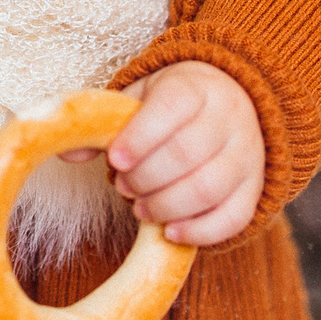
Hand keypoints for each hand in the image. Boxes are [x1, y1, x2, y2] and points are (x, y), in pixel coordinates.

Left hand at [59, 61, 263, 246]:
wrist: (233, 100)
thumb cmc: (173, 103)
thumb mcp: (139, 97)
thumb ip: (105, 123)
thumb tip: (66, 154)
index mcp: (195, 87)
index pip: (171, 107)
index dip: (140, 137)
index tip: (115, 159)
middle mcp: (227, 118)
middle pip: (186, 154)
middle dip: (145, 178)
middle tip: (123, 187)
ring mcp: (246, 154)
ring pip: (209, 188)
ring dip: (166, 206)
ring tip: (141, 209)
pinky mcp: (254, 187)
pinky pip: (233, 217)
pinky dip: (200, 232)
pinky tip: (171, 232)